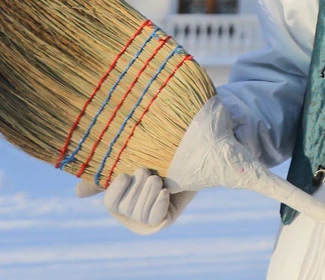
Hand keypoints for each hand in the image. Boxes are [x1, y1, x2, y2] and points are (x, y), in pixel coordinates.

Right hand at [77, 167, 197, 233]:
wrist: (191, 159)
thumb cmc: (156, 160)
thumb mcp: (129, 164)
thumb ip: (105, 176)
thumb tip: (78, 193)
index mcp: (118, 200)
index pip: (110, 203)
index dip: (116, 190)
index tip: (125, 174)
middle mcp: (130, 214)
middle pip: (126, 208)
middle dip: (137, 188)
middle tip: (146, 171)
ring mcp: (147, 220)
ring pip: (140, 213)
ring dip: (148, 193)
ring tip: (157, 179)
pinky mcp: (164, 220)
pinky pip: (155, 219)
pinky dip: (158, 204)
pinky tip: (164, 192)